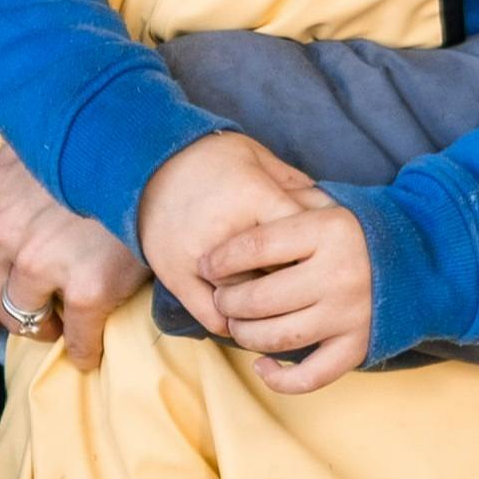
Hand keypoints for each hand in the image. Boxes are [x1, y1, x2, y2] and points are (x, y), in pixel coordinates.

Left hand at [0, 143, 149, 363]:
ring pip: (23, 319)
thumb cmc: (107, 144)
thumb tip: (22, 207)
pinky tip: (91, 350)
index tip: (17, 283)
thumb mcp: (45, 148)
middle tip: (41, 310)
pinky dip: (84, 350)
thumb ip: (23, 179)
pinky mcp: (87, 288)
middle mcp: (5, 229)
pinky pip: (76, 338)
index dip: (2, 274)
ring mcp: (42, 261)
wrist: (159, 154)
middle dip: (15, 308)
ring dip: (43, 329)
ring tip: (64, 326)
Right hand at [131, 131, 323, 344]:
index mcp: (253, 196)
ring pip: (248, 302)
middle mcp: (227, 231)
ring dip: (267, 310)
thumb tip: (334, 210)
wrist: (145, 161)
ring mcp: (199, 258)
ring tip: (284, 310)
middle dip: (298, 283)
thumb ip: (293, 182)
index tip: (324, 259)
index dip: (319, 250)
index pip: (302, 234)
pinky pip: (212, 316)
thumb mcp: (255, 155)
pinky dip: (233, 323)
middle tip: (311, 290)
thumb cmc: (209, 158)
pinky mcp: (175, 275)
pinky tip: (246, 318)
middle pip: (279, 274)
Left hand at [201, 195, 375, 391]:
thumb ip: (284, 209)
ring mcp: (350, 314)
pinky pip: (312, 375)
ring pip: (278, 336)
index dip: (221, 259)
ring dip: (246, 335)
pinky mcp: (358, 346)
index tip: (205, 265)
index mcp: (328, 231)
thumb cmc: (357, 232)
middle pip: (261, 297)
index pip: (256, 246)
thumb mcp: (326, 208)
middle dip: (229, 301)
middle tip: (221, 298)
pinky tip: (262, 366)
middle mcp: (339, 274)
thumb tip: (231, 230)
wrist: (419, 258)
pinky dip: (281, 379)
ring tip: (237, 324)